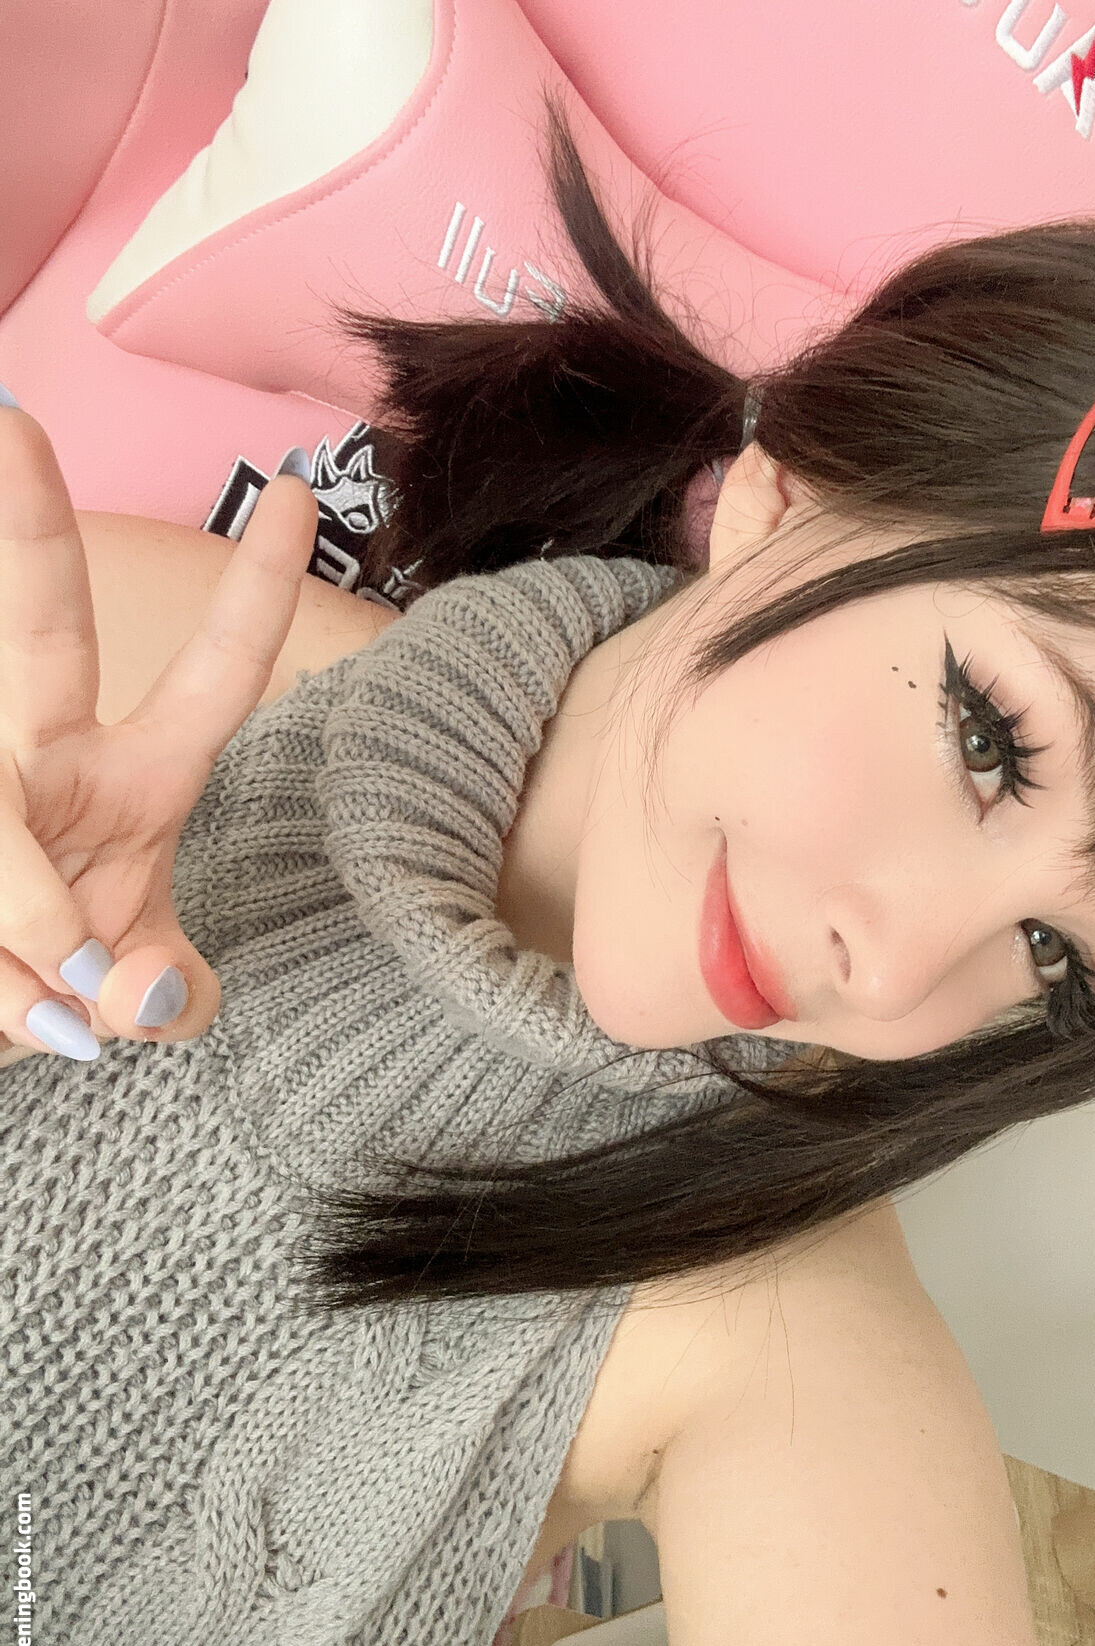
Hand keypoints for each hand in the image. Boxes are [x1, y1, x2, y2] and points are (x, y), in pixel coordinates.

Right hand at [0, 402, 316, 1061]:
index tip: (299, 494)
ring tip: (48, 1010)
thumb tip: (144, 995)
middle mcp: (50, 755)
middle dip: (32, 527)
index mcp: (138, 776)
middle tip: (12, 419)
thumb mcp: (139, 995)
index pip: (215, 672)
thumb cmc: (62, 988)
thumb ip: (175, 998)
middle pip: (42, 628)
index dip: (255, 589)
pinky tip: (16, 1008)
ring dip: (26, 925)